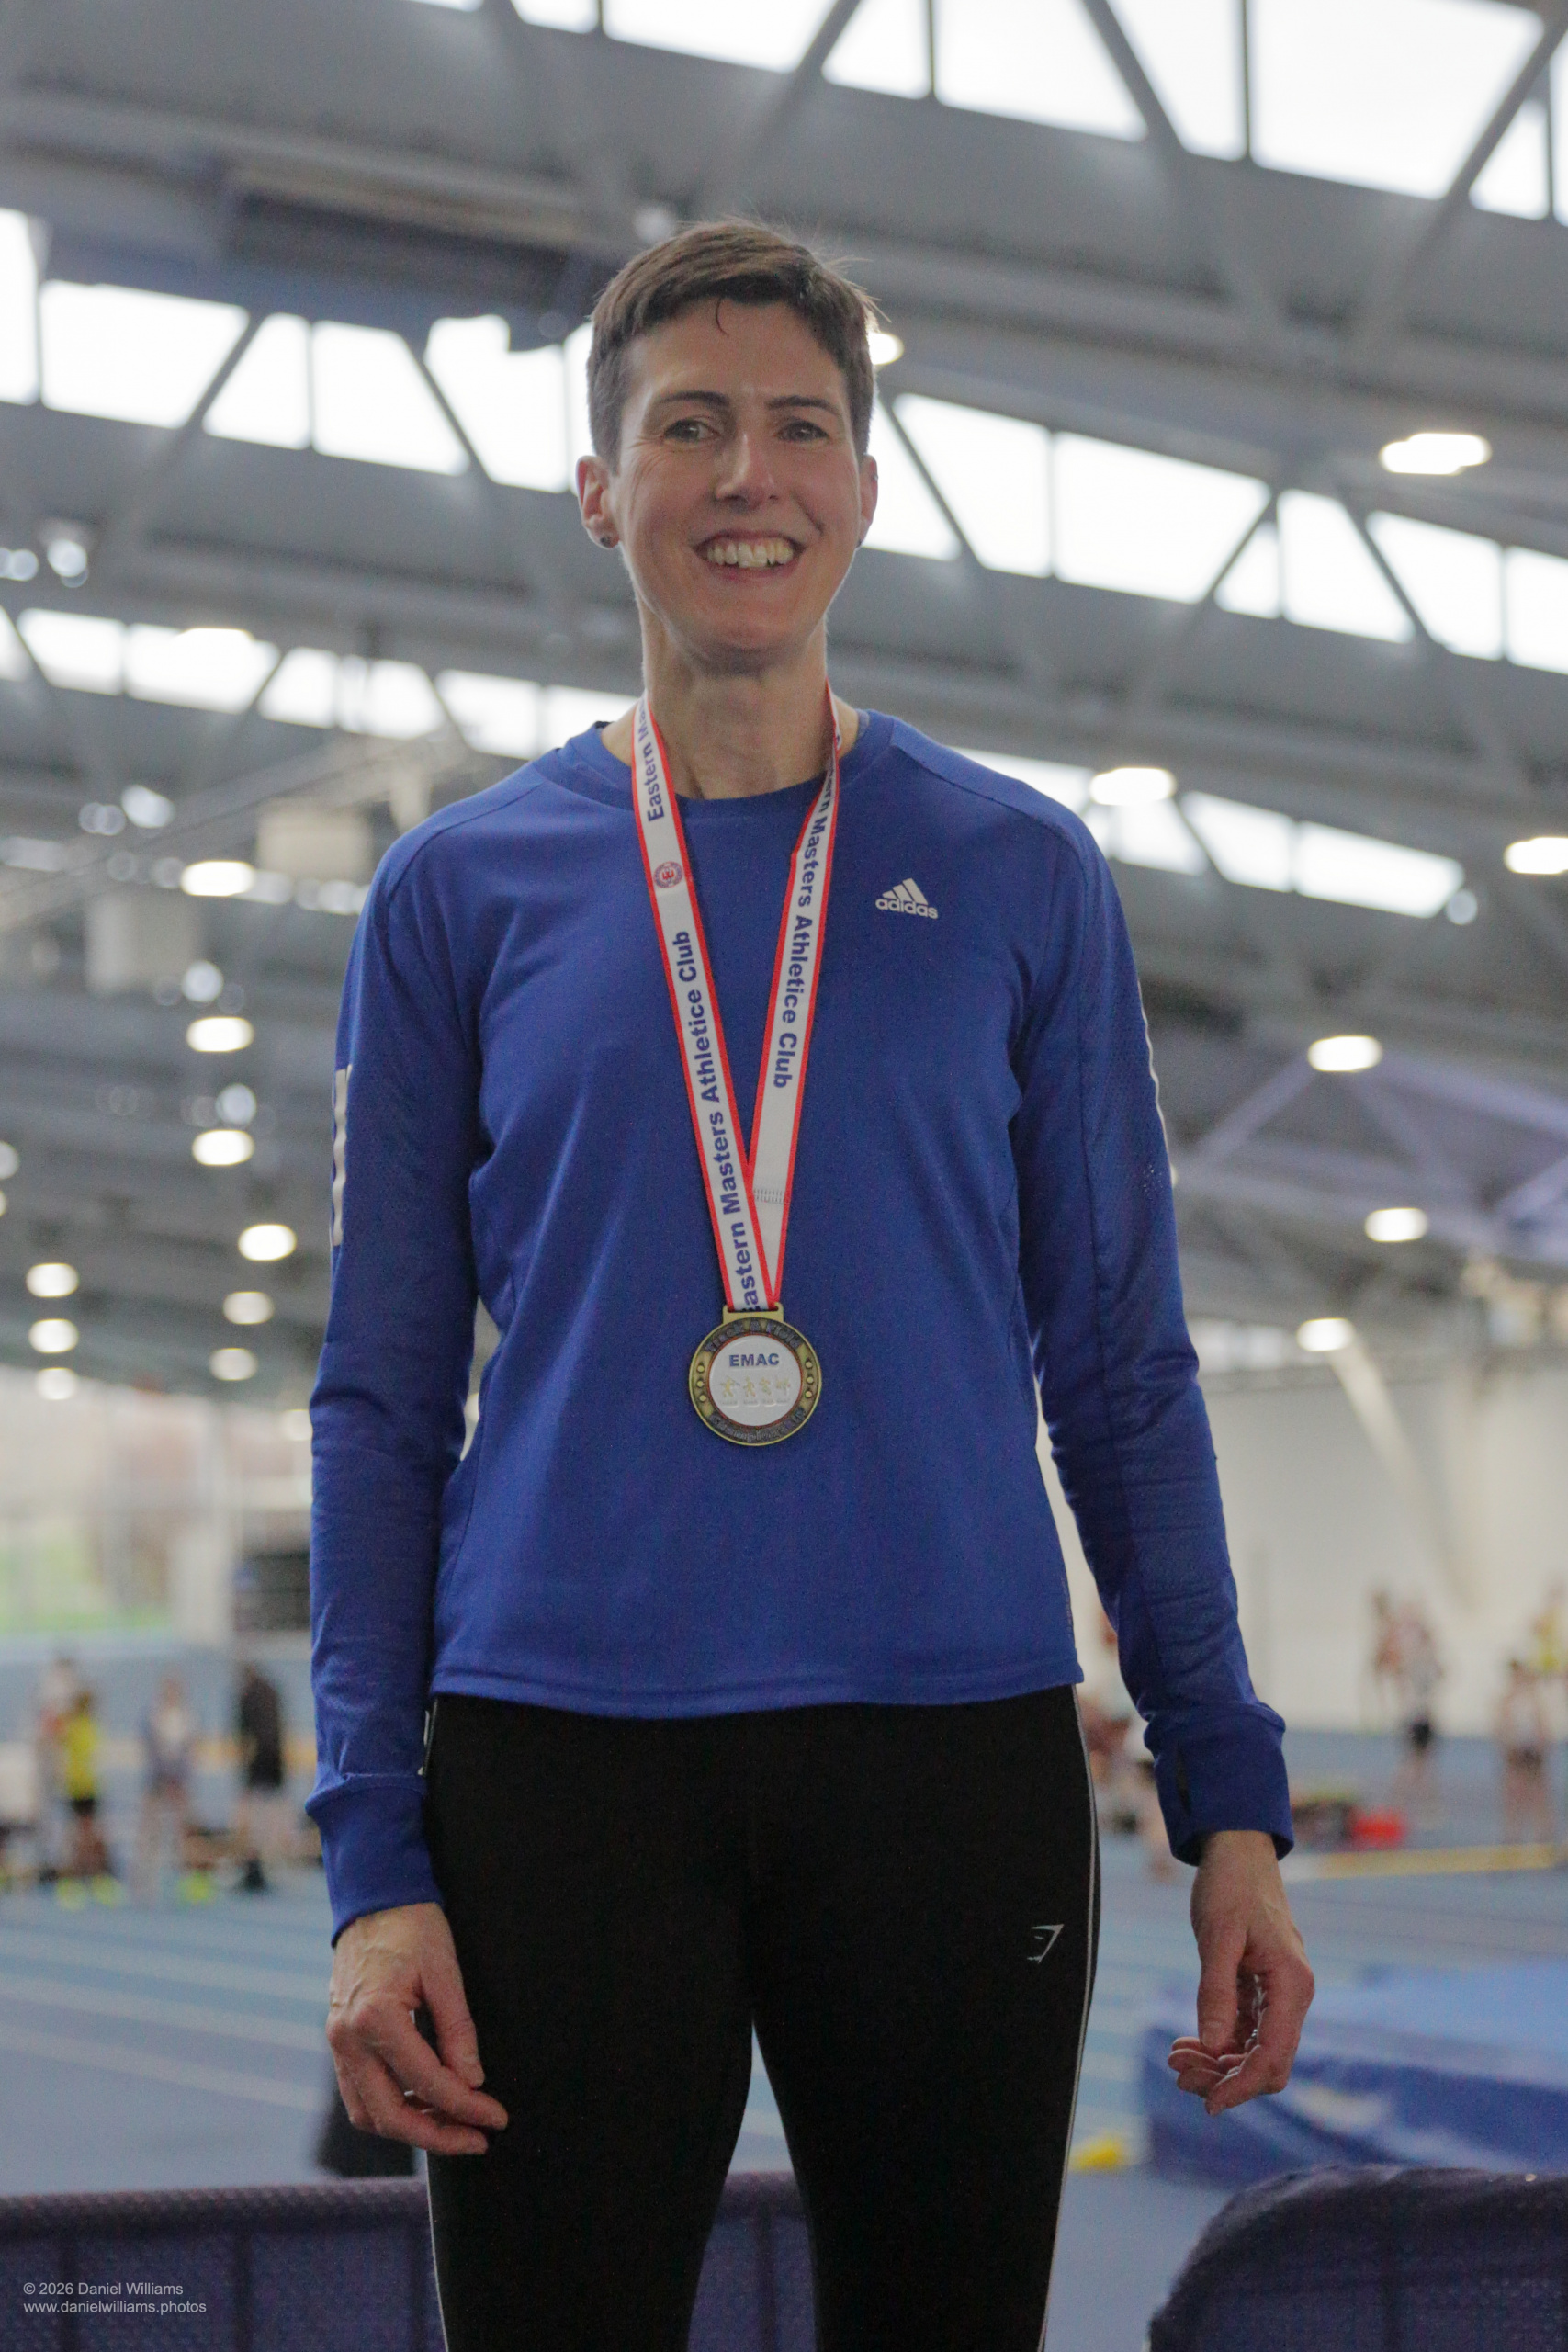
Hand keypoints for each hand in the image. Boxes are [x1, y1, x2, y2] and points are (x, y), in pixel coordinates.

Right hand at [327, 1901, 508, 2155]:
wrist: (373, 1899)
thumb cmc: (413, 1927)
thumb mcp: (446, 1972)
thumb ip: (458, 2031)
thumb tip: (473, 2082)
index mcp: (375, 2017)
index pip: (427, 2082)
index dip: (465, 2106)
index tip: (495, 2118)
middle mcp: (348, 2038)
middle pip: (389, 2115)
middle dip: (437, 2135)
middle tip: (476, 2140)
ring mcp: (337, 2043)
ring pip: (368, 2113)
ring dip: (411, 2128)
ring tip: (454, 2127)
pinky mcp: (339, 2042)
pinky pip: (359, 2093)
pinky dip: (390, 2109)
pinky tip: (424, 2105)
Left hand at [1166, 1828, 1313, 2115]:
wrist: (1237, 1851)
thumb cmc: (1231, 1886)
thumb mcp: (1218, 1936)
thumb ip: (1217, 1991)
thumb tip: (1211, 2046)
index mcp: (1292, 1985)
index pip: (1273, 2056)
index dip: (1242, 2086)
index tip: (1209, 2104)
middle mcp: (1292, 1996)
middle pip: (1266, 2063)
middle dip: (1225, 2077)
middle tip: (1177, 2071)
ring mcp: (1277, 1995)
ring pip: (1253, 2052)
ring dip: (1216, 2063)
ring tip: (1175, 2058)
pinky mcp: (1260, 1990)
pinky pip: (1243, 2032)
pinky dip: (1216, 2042)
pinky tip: (1185, 2042)